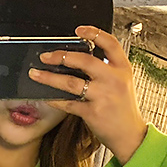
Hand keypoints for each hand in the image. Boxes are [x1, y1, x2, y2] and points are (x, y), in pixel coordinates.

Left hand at [30, 27, 146, 164]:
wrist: (131, 136)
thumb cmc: (124, 108)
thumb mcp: (123, 82)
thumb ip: (107, 69)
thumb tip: (78, 57)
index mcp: (123, 69)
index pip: (110, 44)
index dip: (94, 33)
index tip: (79, 30)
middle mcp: (114, 80)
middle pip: (85, 60)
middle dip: (61, 56)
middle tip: (46, 56)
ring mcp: (103, 97)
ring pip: (71, 82)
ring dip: (50, 77)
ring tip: (36, 73)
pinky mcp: (93, 113)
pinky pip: (69, 103)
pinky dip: (56, 99)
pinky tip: (47, 96)